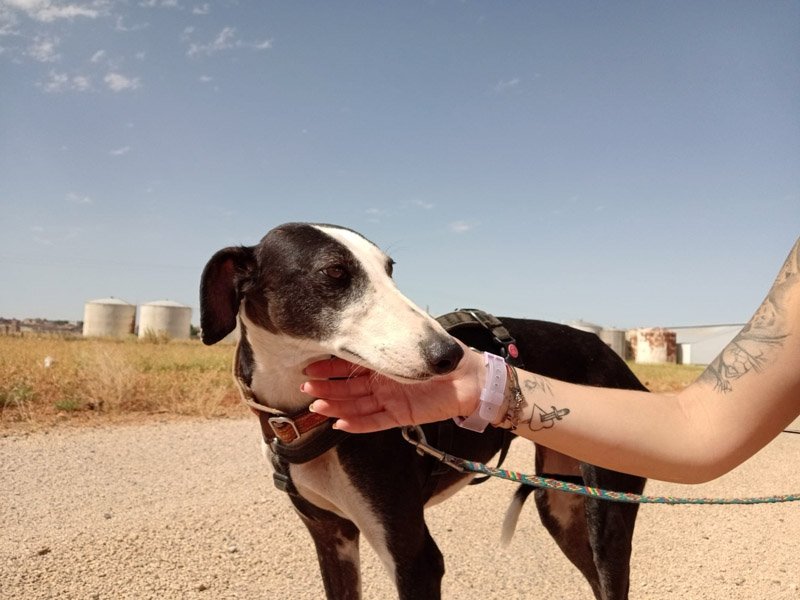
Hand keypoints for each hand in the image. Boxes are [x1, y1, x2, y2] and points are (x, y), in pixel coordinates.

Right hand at [301, 347, 484, 432]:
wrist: (474, 379)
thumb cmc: (449, 355)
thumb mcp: (420, 338)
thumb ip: (396, 333)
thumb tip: (380, 315)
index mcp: (384, 361)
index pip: (350, 365)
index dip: (330, 367)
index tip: (310, 365)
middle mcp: (383, 382)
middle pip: (348, 388)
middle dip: (326, 387)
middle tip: (305, 386)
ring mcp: (390, 400)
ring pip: (357, 406)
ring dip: (336, 406)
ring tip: (315, 406)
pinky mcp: (401, 416)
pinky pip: (375, 423)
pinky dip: (358, 425)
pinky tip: (339, 424)